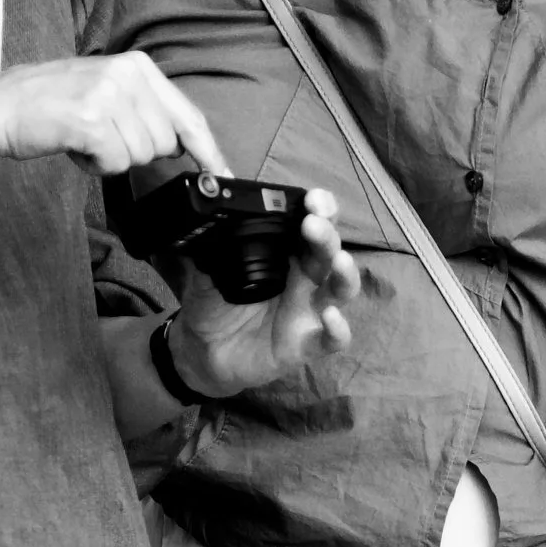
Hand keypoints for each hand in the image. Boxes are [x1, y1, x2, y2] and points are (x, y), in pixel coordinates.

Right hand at [0, 55, 227, 182]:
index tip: (223, 174)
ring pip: (139, 156)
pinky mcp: (92, 120)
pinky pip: (115, 164)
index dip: (208, 150)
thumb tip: (184, 143)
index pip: (188, 114)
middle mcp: (128, 74)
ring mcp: (110, 95)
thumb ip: (146, 108)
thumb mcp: (105, 90)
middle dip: (134, 151)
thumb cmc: (50, 104)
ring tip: (83, 135)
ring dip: (110, 158)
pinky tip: (75, 146)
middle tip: (100, 135)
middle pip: (164, 143)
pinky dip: (95, 165)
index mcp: (138, 65)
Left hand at [164, 192, 359, 399]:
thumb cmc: (213, 303)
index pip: (313, 223)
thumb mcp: (205, 266)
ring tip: (338, 260)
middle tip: (313, 223)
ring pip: (341, 289)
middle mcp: (305, 279)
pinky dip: (338, 329)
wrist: (200, 351)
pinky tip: (331, 316)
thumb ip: (206, 236)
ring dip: (345, 273)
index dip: (320, 208)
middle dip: (328, 233)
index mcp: (287, 254)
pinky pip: (332, 339)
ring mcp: (308, 311)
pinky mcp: (304, 345)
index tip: (311, 199)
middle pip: (330, 250)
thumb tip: (200, 194)